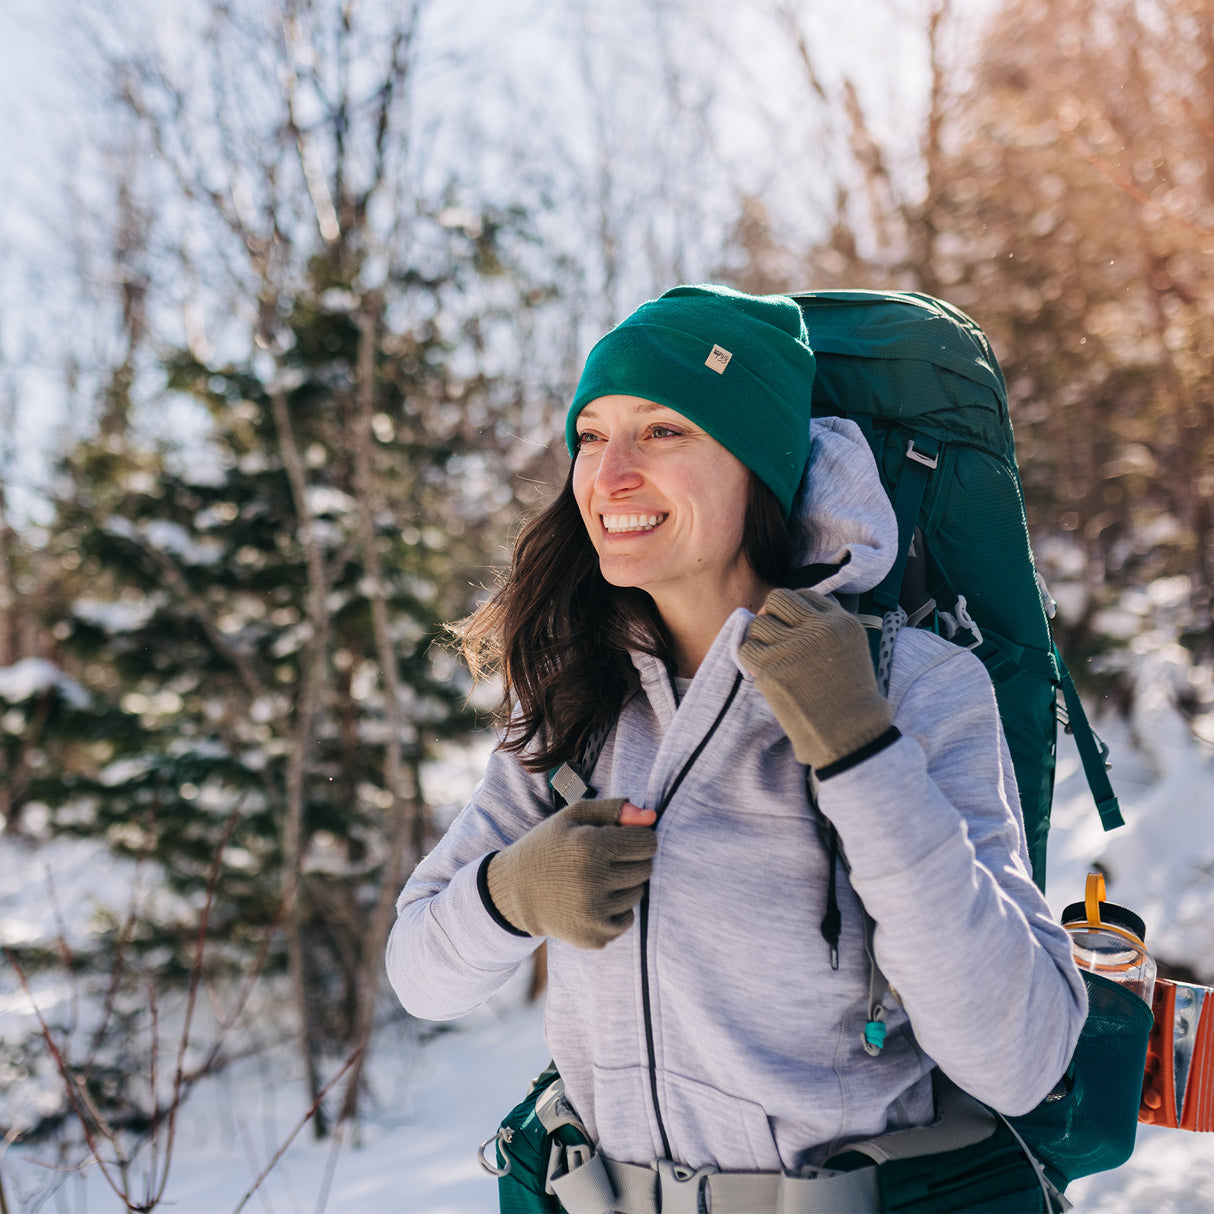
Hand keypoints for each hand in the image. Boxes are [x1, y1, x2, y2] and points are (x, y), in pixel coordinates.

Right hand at [487, 798, 657, 948]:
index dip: (637, 837)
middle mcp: (593, 882)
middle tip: (604, 859)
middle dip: (631, 861)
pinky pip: (626, 919)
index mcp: (589, 847)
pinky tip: (590, 900)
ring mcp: (593, 914)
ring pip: (637, 894)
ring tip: (594, 879)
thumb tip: (652, 816)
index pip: (647, 842)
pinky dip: (615, 909)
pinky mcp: (594, 938)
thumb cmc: (549, 846)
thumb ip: (614, 809)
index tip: (621, 838)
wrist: (513, 892)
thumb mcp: (573, 816)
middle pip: (645, 869)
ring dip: (623, 885)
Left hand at [738, 588, 892, 770]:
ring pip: (759, 624)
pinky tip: (762, 672)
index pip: (804, 595)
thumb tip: (780, 616)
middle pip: (778, 599)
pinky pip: (746, 648)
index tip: (793, 629)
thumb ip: (825, 627)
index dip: (794, 612)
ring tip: (772, 660)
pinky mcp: (772, 666)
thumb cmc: (849, 696)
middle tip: (776, 638)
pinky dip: (750, 660)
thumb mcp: (850, 649)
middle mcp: (817, 628)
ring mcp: (793, 646)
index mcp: (841, 621)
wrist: (849, 732)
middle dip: (773, 616)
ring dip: (760, 640)